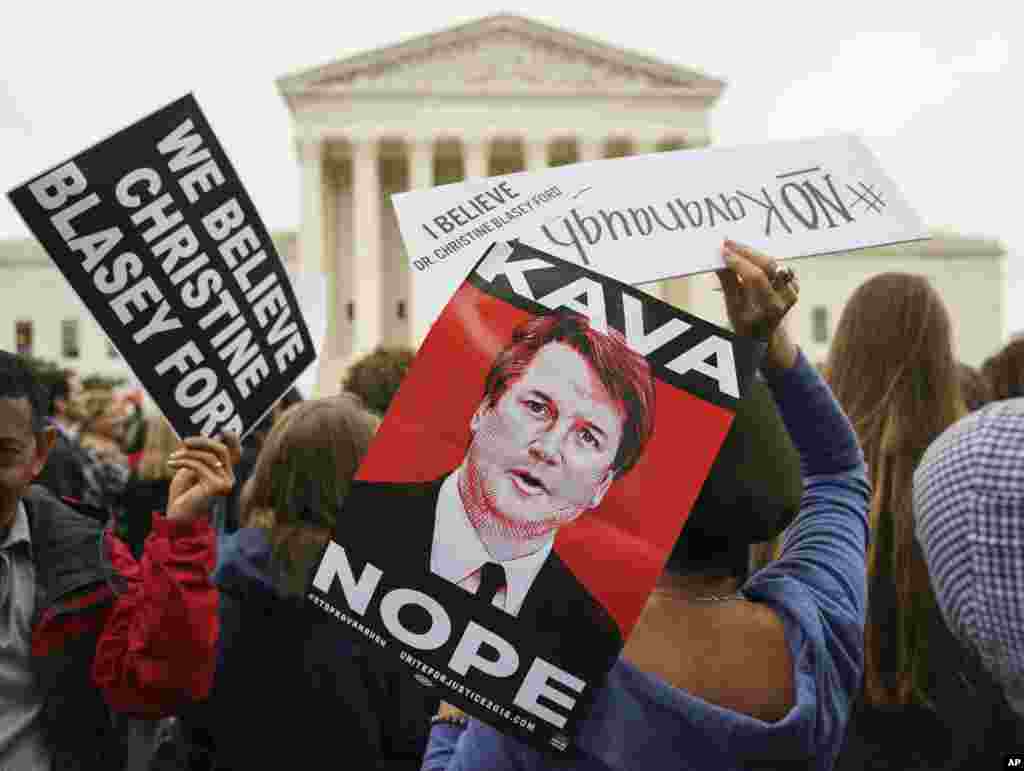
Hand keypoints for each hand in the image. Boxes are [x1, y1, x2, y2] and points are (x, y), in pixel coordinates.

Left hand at [166, 434, 236, 521]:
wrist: (178, 518)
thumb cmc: (183, 496)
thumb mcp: (190, 470)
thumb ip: (199, 456)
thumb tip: (203, 436)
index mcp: (226, 474)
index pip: (235, 452)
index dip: (232, 438)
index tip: (221, 430)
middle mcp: (229, 479)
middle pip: (222, 450)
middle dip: (202, 441)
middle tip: (185, 441)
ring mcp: (225, 483)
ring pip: (209, 457)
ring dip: (187, 454)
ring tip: (172, 457)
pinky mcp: (216, 486)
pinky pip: (199, 465)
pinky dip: (183, 461)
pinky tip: (170, 463)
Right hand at [716, 240, 799, 370]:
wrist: (765, 335)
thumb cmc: (745, 323)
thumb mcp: (733, 308)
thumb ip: (728, 283)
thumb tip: (720, 261)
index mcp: (769, 308)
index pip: (756, 277)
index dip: (739, 262)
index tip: (724, 252)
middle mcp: (784, 299)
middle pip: (768, 265)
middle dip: (746, 251)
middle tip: (729, 243)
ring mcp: (792, 290)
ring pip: (773, 262)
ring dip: (753, 254)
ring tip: (735, 248)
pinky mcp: (794, 284)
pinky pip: (777, 265)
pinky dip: (762, 260)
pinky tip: (749, 258)